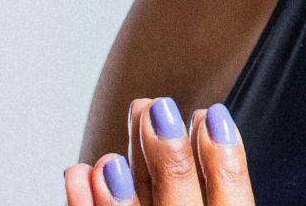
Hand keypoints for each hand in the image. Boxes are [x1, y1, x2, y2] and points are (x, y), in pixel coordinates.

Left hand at [63, 95, 253, 205]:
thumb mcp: (220, 197)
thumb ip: (220, 179)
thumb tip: (210, 118)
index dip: (226, 163)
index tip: (210, 114)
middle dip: (171, 161)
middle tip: (159, 109)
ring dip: (123, 190)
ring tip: (113, 152)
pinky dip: (83, 205)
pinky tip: (79, 171)